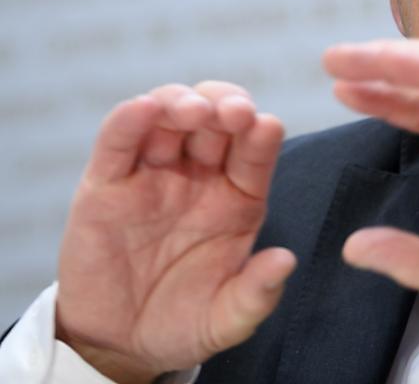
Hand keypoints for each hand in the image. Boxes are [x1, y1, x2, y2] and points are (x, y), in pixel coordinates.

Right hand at [55, 82, 296, 383]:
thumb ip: (257, 292)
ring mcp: (152, 175)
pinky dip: (129, 119)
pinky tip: (144, 109)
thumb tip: (286, 262)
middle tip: (235, 112)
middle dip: (227, 104)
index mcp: (238, 196)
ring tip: (195, 112)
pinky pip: (116, 142)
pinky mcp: (105, 186)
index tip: (267, 126)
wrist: (120, 344)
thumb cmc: (184, 321)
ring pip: (167, 117)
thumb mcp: (227, 318)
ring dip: (183, 102)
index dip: (261, 133)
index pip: (255, 150)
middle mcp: (199, 175)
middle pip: (216, 119)